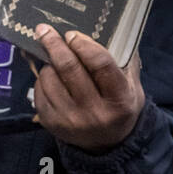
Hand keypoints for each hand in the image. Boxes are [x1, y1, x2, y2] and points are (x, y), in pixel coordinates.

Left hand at [29, 24, 145, 152]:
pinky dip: (42, 79)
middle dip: (54, 44)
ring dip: (48, 63)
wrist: (107, 144)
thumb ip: (124, 61)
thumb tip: (111, 29)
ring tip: (54, 60)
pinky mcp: (51, 123)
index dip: (84, 45)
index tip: (72, 34)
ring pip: (49, 78)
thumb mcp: (133, 87)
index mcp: (119, 99)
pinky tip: (51, 78)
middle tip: (44, 30)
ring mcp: (70, 119)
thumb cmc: (119, 107)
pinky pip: (39, 91)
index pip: (100, 64)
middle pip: (69, 69)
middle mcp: (94, 112)